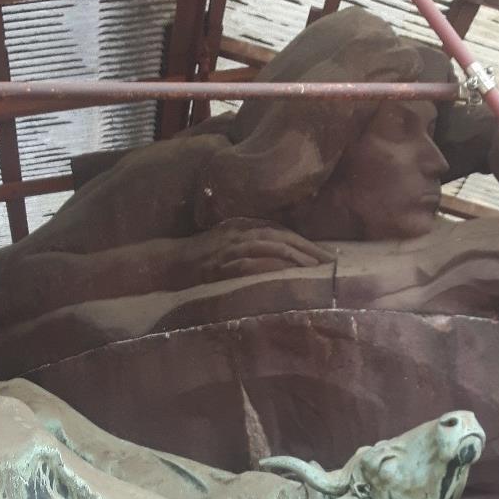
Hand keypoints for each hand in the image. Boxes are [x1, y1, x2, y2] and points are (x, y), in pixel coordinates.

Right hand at [187, 219, 330, 283]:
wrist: (169, 262)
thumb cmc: (200, 256)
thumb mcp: (227, 242)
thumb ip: (250, 244)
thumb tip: (279, 256)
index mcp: (243, 225)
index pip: (280, 231)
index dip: (303, 242)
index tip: (323, 254)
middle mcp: (240, 232)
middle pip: (280, 236)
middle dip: (306, 248)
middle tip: (328, 260)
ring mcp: (230, 248)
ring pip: (269, 247)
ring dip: (293, 256)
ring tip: (313, 267)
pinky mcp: (222, 264)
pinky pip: (249, 264)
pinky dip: (268, 266)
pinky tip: (284, 273)